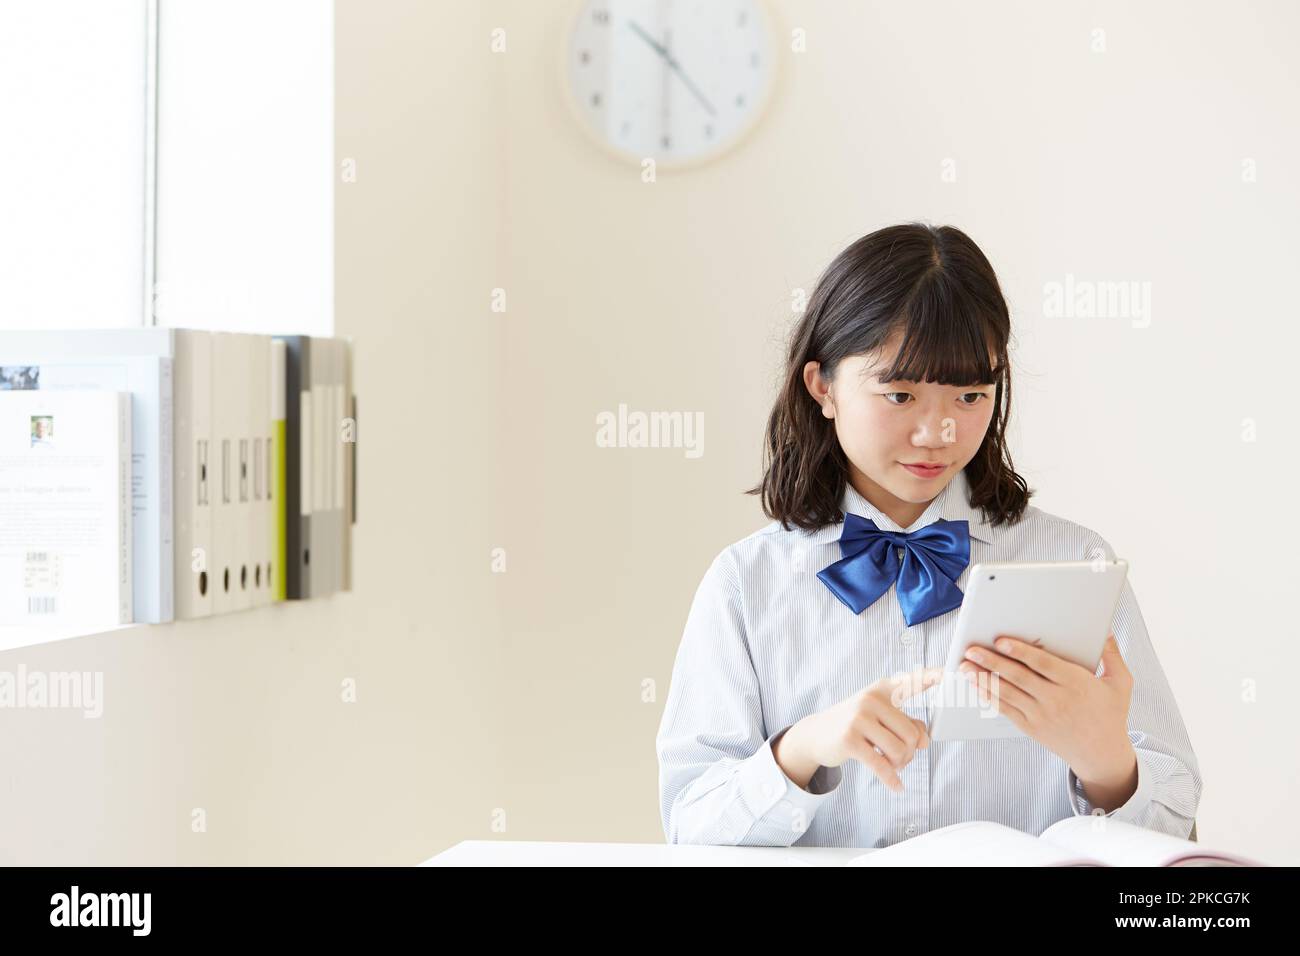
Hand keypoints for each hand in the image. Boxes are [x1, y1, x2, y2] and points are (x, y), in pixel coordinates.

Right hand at [776, 667, 941, 793]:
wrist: (817, 734)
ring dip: (900, 764)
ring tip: (892, 764)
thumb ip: (907, 724)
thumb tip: (925, 740)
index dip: (932, 677)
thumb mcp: (881, 718)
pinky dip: (892, 779)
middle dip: (911, 752)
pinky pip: (881, 765)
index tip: (950, 672)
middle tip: (900, 758)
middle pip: (912, 734)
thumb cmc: (856, 724)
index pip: (912, 681)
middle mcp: (871, 699)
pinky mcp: (849, 739)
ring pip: (900, 750)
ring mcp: (858, 718)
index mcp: (883, 689)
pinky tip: (897, 787)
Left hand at [958, 634, 1136, 788]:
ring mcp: (1042, 715)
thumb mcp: (1120, 683)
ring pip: (1008, 693)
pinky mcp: (1032, 728)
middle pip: (1019, 677)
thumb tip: (1104, 630)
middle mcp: (1056, 699)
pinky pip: (1006, 710)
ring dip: (984, 679)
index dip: (1021, 652)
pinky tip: (976, 685)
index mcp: (1077, 684)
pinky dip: (989, 696)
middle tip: (970, 649)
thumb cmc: (1111, 714)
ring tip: (964, 665)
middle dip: (992, 662)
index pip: (1043, 665)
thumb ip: (1112, 655)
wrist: (1102, 755)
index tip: (1001, 641)